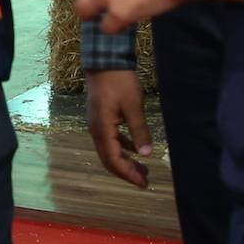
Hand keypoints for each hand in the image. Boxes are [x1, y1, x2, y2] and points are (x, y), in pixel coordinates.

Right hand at [85, 69, 153, 188]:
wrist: (105, 61)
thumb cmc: (119, 82)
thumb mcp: (133, 105)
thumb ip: (140, 130)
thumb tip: (147, 154)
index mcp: (102, 129)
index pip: (113, 159)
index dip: (128, 174)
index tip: (143, 183)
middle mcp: (96, 130)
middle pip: (108, 159)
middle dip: (126, 172)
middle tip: (145, 181)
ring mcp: (96, 124)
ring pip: (109, 150)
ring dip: (124, 161)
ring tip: (142, 168)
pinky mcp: (100, 118)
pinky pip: (110, 140)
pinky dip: (122, 148)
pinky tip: (134, 149)